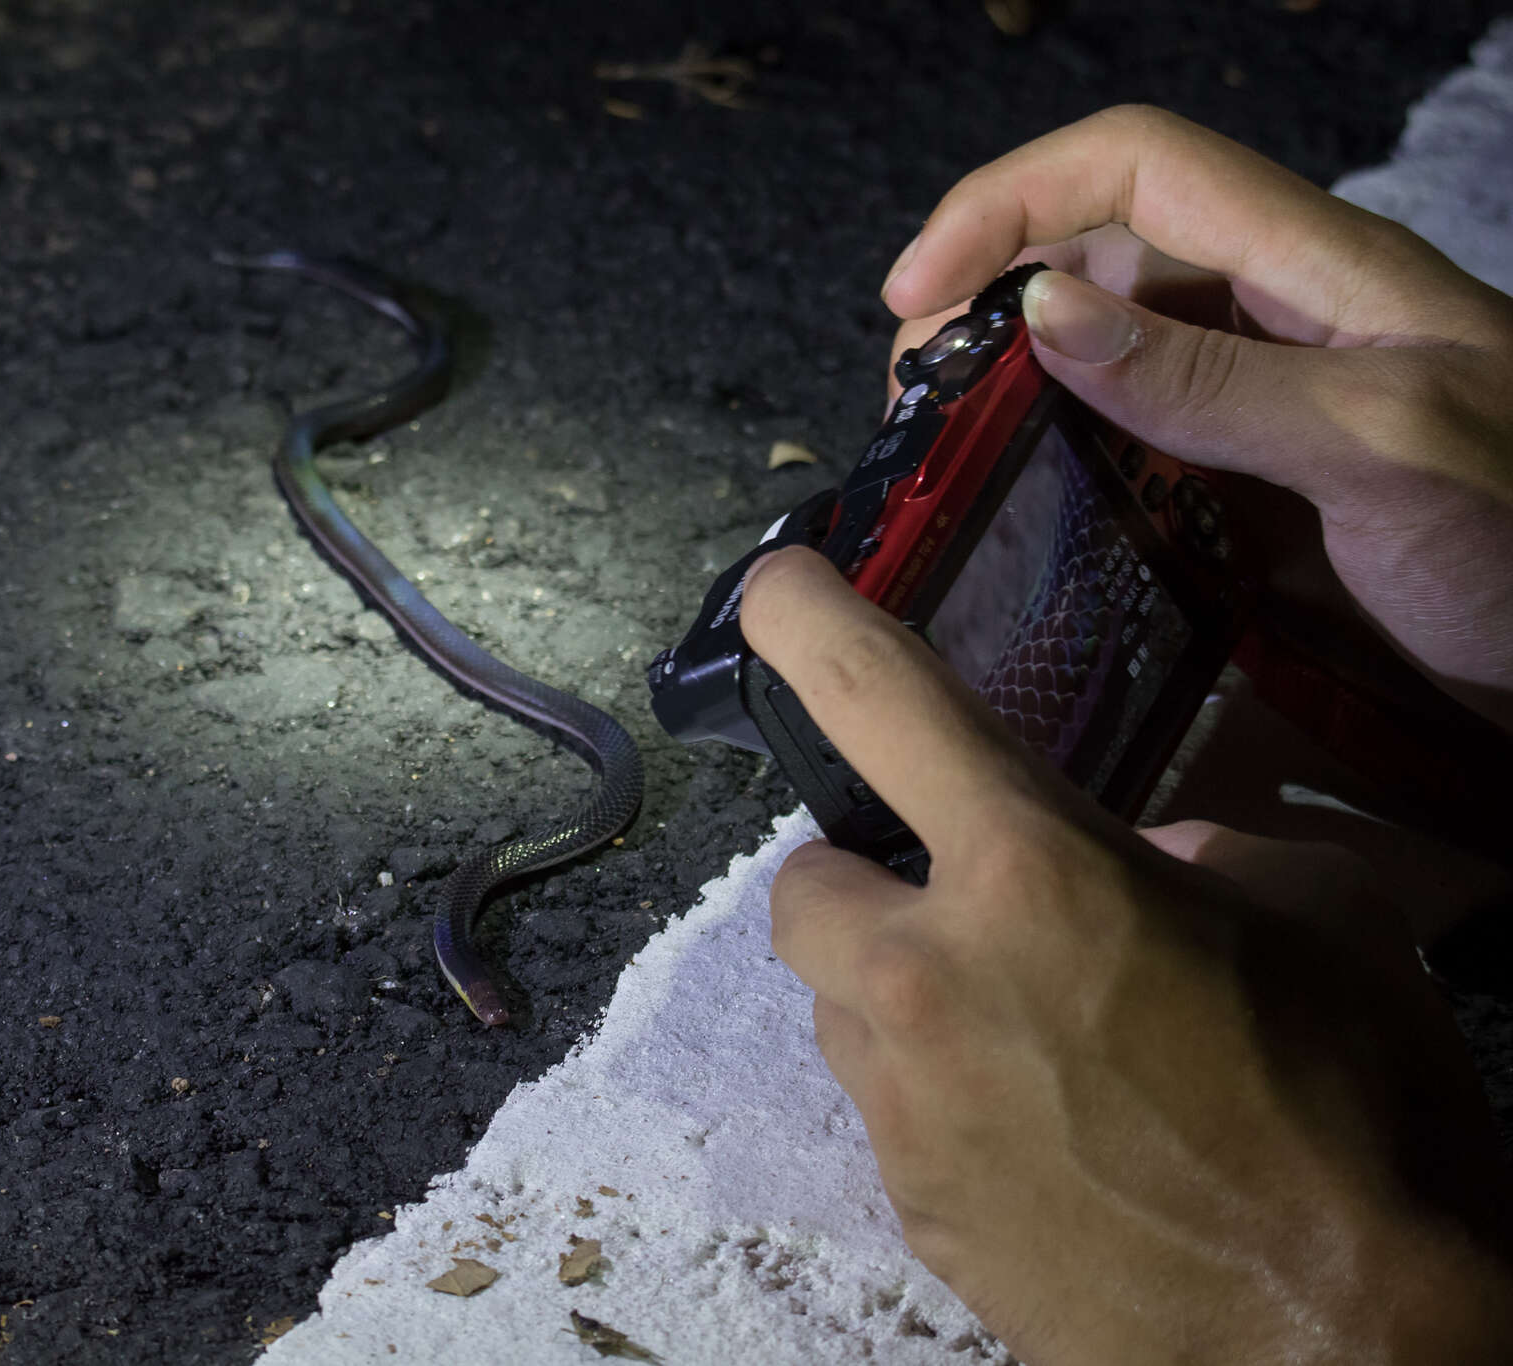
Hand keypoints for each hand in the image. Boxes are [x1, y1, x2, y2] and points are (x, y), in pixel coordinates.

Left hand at [739, 545, 1512, 1365]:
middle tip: (961, 909)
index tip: (776, 589)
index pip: (881, 703)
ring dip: (903, 997)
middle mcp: (931, 979)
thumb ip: (1203, 856)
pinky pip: (887, 1111)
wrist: (1346, 1350)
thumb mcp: (1325, 925)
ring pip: (838, 1009)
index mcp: (1036, 876)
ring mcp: (904, 1106)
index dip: (810, 623)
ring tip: (1029, 1039)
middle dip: (867, 884)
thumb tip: (1142, 864)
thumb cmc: (1359, 1120)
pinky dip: (938, 1097)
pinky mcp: (908, 1207)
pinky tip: (1045, 1135)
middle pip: (804, 885)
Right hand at [880, 104, 1512, 731]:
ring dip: (1011, 375)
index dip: (1010, 200)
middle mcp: (1283, 312)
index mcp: (1319, 267)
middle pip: (1102, 245)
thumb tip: (1041, 308)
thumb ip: (1213, 378)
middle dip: (987, 290)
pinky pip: (1137, 434)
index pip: (1138, 164)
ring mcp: (1271, 396)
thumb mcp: (1380, 444)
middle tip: (916, 397)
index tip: (914, 292)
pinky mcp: (1262, 477)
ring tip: (945, 448)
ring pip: (1107, 342)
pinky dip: (1059, 451)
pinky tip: (1024, 505)